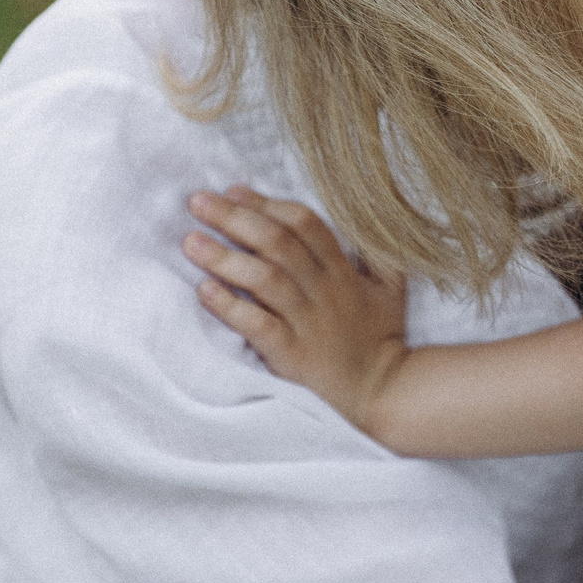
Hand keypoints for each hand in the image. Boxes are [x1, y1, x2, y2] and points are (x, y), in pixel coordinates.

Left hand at [184, 187, 410, 432]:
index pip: (304, 224)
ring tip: (190, 242)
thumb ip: (377, 253)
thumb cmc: (380, 337)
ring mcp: (307, 322)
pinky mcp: (292, 354)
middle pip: (277, 244)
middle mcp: (323, 291)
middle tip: (196, 202)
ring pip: (264, 280)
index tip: (233, 191)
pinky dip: (230, 307)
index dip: (266, 204)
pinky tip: (204, 291)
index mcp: (343, 271)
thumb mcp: (392, 288)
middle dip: (235, 218)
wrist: (383, 392)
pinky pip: (258, 326)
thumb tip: (360, 218)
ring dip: (225, 258)